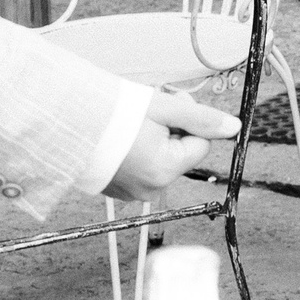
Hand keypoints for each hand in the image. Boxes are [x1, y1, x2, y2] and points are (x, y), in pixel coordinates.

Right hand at [104, 88, 241, 201]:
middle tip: (149, 114)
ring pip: (162, 159)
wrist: (65, 122)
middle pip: (181, 153)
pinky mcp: (117, 190)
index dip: (189, 123)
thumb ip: (202, 119)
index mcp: (165, 170)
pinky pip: (141, 168)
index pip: (200, 144)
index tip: (170, 107)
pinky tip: (121, 138)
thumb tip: (234, 128)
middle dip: (172, 130)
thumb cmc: (113, 113)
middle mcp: (150, 188)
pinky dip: (138, 152)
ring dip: (155, 139)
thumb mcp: (165, 108)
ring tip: (131, 125)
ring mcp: (132, 192)